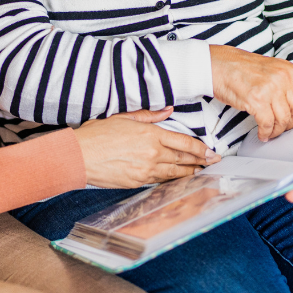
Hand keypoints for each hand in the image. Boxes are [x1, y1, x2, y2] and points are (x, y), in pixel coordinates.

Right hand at [73, 107, 221, 188]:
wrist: (78, 156)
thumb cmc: (97, 134)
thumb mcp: (123, 117)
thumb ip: (149, 115)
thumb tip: (168, 110)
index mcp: (150, 134)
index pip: (184, 142)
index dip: (201, 149)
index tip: (211, 152)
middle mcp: (152, 153)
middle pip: (184, 159)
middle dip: (201, 161)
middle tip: (214, 163)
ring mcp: (146, 170)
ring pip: (175, 173)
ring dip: (190, 172)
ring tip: (201, 172)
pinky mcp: (137, 182)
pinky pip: (161, 181)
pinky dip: (173, 180)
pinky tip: (178, 178)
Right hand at [210, 45, 292, 140]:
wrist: (214, 65)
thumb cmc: (237, 68)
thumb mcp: (266, 69)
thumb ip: (281, 82)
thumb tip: (288, 103)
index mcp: (287, 69)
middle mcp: (282, 77)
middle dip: (292, 123)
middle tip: (281, 128)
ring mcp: (270, 88)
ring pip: (285, 119)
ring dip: (278, 131)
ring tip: (269, 133)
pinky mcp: (256, 99)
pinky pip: (268, 123)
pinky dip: (266, 132)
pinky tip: (262, 134)